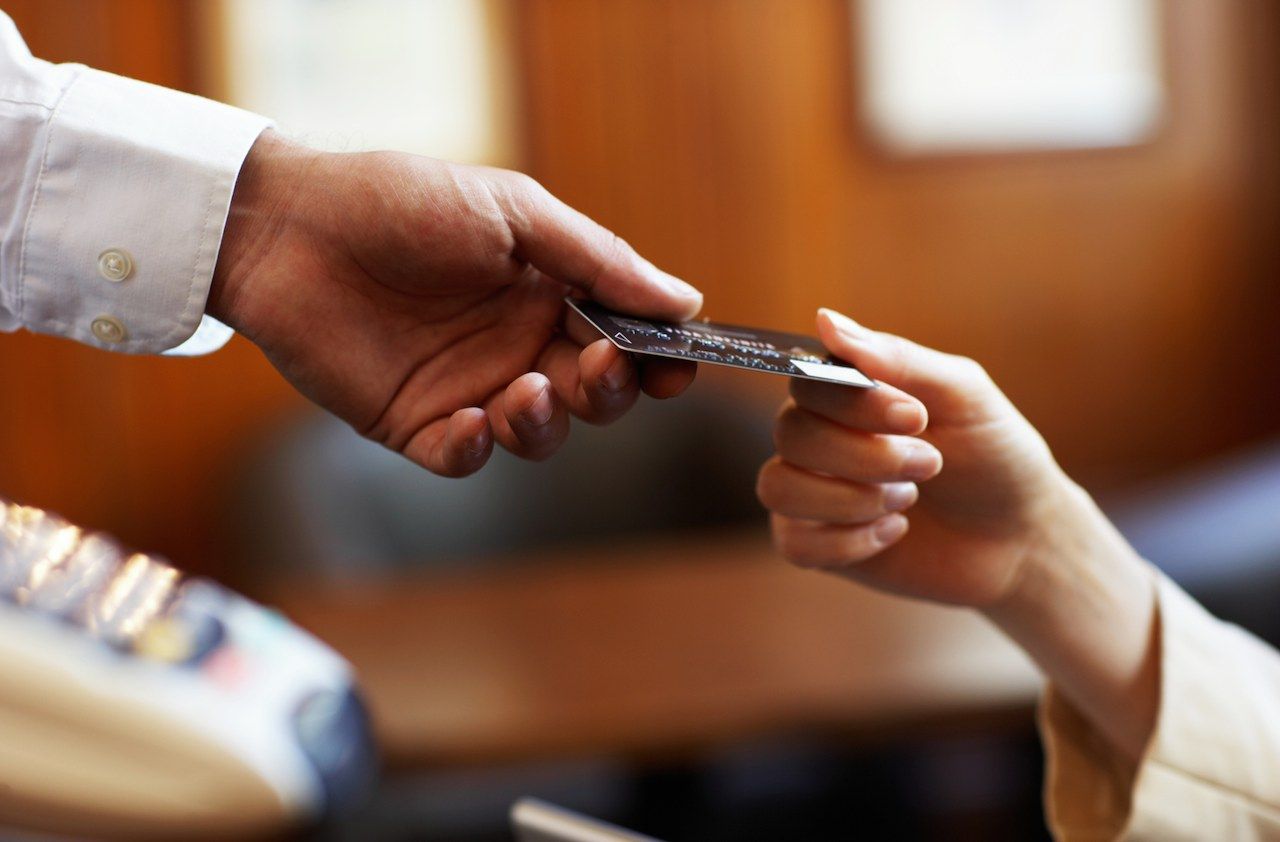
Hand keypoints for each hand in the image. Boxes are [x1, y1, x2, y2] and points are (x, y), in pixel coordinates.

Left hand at [209, 131, 700, 476]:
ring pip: (536, 433)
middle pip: (592, 393)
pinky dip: (476, 450)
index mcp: (549, 293)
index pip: (624, 338)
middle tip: (602, 366)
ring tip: (524, 390)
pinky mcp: (414, 424)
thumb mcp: (512, 212)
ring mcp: (468, 388)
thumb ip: (597, 258)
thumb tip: (687, 300)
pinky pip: (461, 458)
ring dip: (546, 422)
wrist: (289, 227)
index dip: (658, 358)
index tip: (679, 364)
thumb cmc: (402, 202)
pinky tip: (471, 421)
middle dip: (610, 389)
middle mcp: (517, 346)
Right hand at [758, 307, 1067, 606]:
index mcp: (847, 392)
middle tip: (930, 464)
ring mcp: (813, 491)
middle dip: (865, 456)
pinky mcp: (817, 544)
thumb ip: (897, 358)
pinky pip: (792, 543)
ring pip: (776, 486)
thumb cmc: (994, 453)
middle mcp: (820, 436)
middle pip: (790, 433)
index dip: (852, 403)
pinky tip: (894, 533)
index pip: (806, 381)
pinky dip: (847, 542)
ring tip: (908, 501)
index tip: (916, 417)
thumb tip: (825, 318)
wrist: (1021, 535)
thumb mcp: (962, 394)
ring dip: (850, 499)